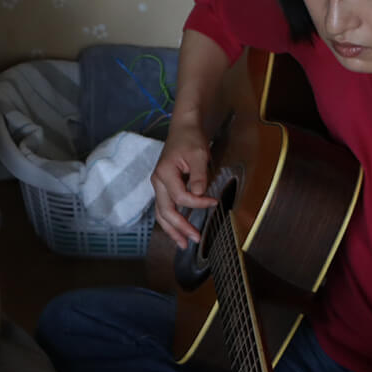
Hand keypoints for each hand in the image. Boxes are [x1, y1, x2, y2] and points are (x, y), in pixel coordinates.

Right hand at [150, 120, 218, 248]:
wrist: (183, 128)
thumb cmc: (190, 139)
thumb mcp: (199, 154)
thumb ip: (199, 175)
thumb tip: (200, 195)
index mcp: (165, 174)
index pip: (181, 197)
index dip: (198, 203)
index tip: (214, 202)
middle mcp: (158, 182)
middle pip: (165, 211)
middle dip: (180, 228)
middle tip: (194, 239)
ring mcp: (158, 185)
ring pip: (161, 213)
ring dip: (172, 230)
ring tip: (182, 244)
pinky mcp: (163, 187)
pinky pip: (164, 208)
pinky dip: (171, 221)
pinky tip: (178, 230)